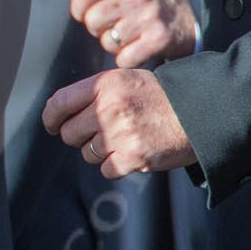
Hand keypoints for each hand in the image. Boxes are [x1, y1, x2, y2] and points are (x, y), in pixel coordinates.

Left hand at [41, 69, 195, 177]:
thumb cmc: (162, 97)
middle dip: (79, 137)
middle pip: (69, 133)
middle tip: (98, 134)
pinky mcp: (132, 157)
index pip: (59, 103)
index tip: (52, 125)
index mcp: (104, 85)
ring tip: (122, 140)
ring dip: (99, 152)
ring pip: (86, 153)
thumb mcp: (126, 80)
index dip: (51, 118)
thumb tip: (63, 113)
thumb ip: (96, 93)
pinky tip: (130, 153)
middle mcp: (108, 108)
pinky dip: (115, 166)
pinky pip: (105, 169)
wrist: (199, 112)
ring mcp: (119, 134)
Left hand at [69, 0, 198, 68]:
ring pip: (108, 42)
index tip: (85, 15)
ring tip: (126, 38)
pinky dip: (126, 59)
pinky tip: (136, 50)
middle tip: (110, 28)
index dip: (79, 8)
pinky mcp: (159, 39)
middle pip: (93, 20)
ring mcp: (150, 18)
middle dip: (96, 29)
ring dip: (113, 45)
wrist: (195, 10)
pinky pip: (124, 58)